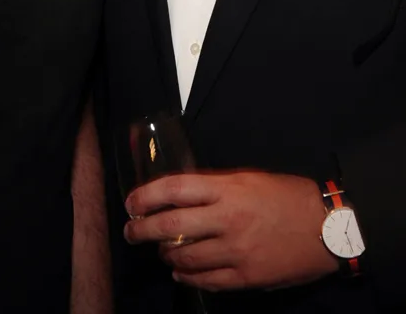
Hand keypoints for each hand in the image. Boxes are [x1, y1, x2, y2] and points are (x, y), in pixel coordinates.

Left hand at [124, 171, 339, 291]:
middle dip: (143, 230)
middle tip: (131, 232)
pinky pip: (207, 281)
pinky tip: (181, 273)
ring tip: (161, 251)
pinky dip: (187, 277)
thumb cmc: (287, 196)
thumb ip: (215, 187)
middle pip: (171, 226)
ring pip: (185, 258)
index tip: (131, 202)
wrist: (327, 227)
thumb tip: (181, 195)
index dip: (146, 196)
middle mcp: (227, 219)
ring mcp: (236, 251)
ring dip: (166, 255)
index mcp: (227, 189)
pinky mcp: (246, 277)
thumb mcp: (249, 179)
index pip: (174, 189)